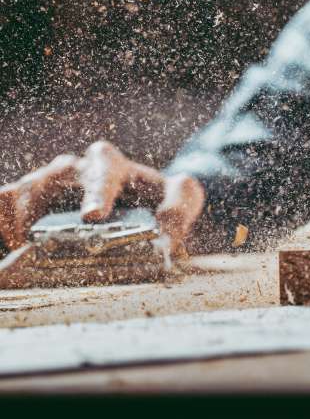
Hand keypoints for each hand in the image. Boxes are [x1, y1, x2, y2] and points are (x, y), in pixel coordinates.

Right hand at [0, 141, 204, 253]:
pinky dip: (6, 226)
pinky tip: (12, 253)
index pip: (102, 174)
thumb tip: (167, 239)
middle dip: (37, 211)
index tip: (94, 215)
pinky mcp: (31, 204)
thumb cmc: (160, 194)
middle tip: (31, 240)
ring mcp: (48, 185)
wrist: (145, 197)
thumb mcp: (182, 196)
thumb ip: (180, 208)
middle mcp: (73, 169)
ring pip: (20, 197)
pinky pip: (5, 207)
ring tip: (20, 255)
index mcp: (110, 163)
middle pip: (46, 183)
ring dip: (19, 223)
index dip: (97, 194)